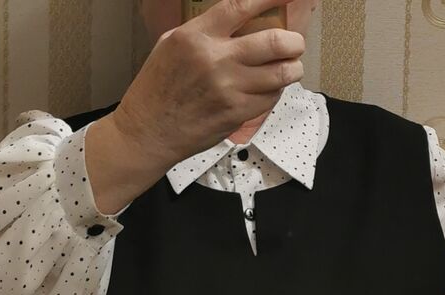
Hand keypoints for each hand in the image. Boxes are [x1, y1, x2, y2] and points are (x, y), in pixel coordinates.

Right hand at [113, 0, 305, 167]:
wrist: (148, 132)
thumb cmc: (157, 88)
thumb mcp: (171, 45)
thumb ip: (204, 31)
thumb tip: (238, 21)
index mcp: (196, 36)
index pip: (241, 6)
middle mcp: (215, 60)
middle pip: (273, 42)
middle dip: (293, 42)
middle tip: (295, 44)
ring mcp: (228, 89)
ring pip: (279, 74)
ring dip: (292, 69)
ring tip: (291, 67)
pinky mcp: (235, 114)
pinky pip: (270, 98)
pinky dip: (276, 91)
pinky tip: (270, 89)